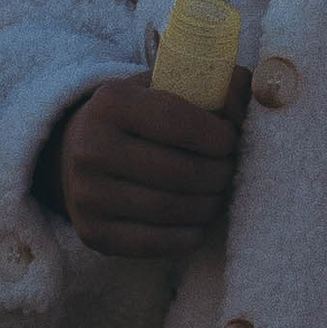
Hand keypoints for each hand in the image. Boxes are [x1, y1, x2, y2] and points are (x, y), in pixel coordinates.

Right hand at [50, 71, 247, 259]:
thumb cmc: (135, 118)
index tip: (231, 140)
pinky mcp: (92, 232)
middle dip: (219, 174)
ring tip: (218, 194)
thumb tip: (253, 92)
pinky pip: (155, 243)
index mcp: (111, 103)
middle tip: (229, 170)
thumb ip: (210, 84)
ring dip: (209, 205)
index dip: (219, 136)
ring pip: (171, 209)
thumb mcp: (161, 87)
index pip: (180, 123)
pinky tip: (198, 221)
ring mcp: (87, 195)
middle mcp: (91, 148)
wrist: (73, 154)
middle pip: (181, 172)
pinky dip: (188, 235)